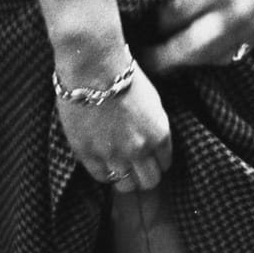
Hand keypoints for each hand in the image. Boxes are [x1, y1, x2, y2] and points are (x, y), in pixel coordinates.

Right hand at [55, 48, 171, 192]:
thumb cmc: (123, 75)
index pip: (165, 165)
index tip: (149, 158)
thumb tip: (153, 146)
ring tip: (117, 164)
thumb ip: (155, 128)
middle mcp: (140, 149)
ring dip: (124, 177)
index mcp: (159, 134)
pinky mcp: (88, 153)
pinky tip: (102, 159)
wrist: (92, 67)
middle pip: (149, 181)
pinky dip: (104, 171)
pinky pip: (101, 176)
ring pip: (126, 185)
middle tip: (135, 167)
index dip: (157, 162)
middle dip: (144, 175)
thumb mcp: (153, 102)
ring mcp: (113, 154)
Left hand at [141, 0, 253, 73]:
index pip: (175, 16)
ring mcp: (245, 32)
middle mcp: (232, 15)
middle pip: (188, 48)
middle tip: (144, 61)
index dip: (159, 20)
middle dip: (162, 57)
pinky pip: (223, 59)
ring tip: (163, 62)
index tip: (152, 17)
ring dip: (181, 63)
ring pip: (205, 59)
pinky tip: (191, 55)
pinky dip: (204, 60)